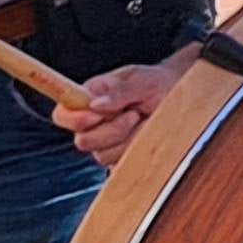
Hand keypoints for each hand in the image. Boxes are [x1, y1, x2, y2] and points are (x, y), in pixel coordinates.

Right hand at [56, 47, 193, 168]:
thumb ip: (118, 89)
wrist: (179, 96)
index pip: (62, 115)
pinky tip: (147, 134)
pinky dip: (138, 148)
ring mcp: (106, 144)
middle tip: (133, 113)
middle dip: (111, 129)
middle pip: (83, 140)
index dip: (75, 118)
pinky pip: (122, 164)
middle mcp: (93, 124)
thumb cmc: (157, 83)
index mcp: (88, 100)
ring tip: (143, 120)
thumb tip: (95, 103)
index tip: (97, 114)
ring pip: (103, 154)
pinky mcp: (121, 159)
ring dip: (128, 138)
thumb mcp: (140, 78)